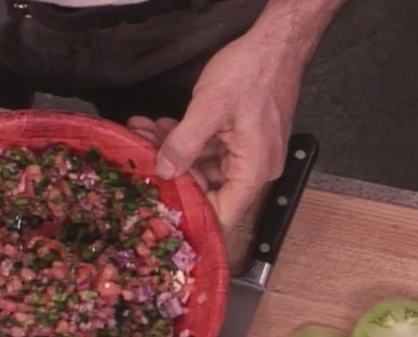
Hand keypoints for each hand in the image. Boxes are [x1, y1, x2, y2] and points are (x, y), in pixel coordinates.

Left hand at [137, 30, 302, 233]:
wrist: (276, 42)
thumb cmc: (252, 72)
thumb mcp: (210, 108)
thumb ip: (184, 144)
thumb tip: (165, 170)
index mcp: (254, 170)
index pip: (223, 213)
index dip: (190, 211)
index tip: (159, 198)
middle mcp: (255, 168)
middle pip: (209, 188)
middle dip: (173, 173)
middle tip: (141, 156)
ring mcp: (249, 153)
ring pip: (204, 166)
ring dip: (175, 152)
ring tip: (144, 135)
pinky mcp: (241, 139)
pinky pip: (210, 149)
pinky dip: (187, 139)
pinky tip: (162, 127)